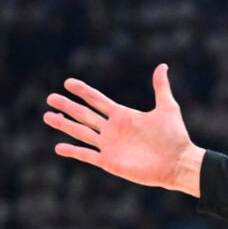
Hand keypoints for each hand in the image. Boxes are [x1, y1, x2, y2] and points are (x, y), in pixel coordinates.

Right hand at [43, 64, 204, 195]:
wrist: (179, 163)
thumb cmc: (175, 136)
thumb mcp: (168, 108)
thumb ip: (161, 87)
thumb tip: (162, 65)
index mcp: (124, 115)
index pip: (98, 100)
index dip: (83, 91)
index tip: (68, 82)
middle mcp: (113, 129)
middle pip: (85, 115)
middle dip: (67, 106)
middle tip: (50, 98)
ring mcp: (110, 145)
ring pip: (81, 132)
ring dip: (64, 125)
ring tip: (47, 116)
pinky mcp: (110, 162)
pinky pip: (87, 155)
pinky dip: (73, 151)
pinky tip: (58, 146)